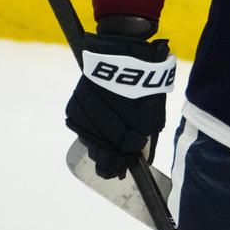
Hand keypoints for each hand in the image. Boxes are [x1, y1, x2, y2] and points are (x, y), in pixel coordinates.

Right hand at [64, 26, 174, 179]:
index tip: (120, 172)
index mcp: (124, 135)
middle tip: (110, 170)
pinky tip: (96, 130)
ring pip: (90, 142)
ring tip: (104, 149)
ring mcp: (86, 121)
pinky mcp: (75, 109)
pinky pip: (81, 127)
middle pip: (101, 155)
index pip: (117, 160)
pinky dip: (88, 130)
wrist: (123, 57)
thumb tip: (144, 158)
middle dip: (107, 162)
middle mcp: (102, 131)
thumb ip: (148, 137)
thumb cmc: (145, 85)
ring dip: (97, 146)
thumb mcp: (153, 114)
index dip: (118, 167)